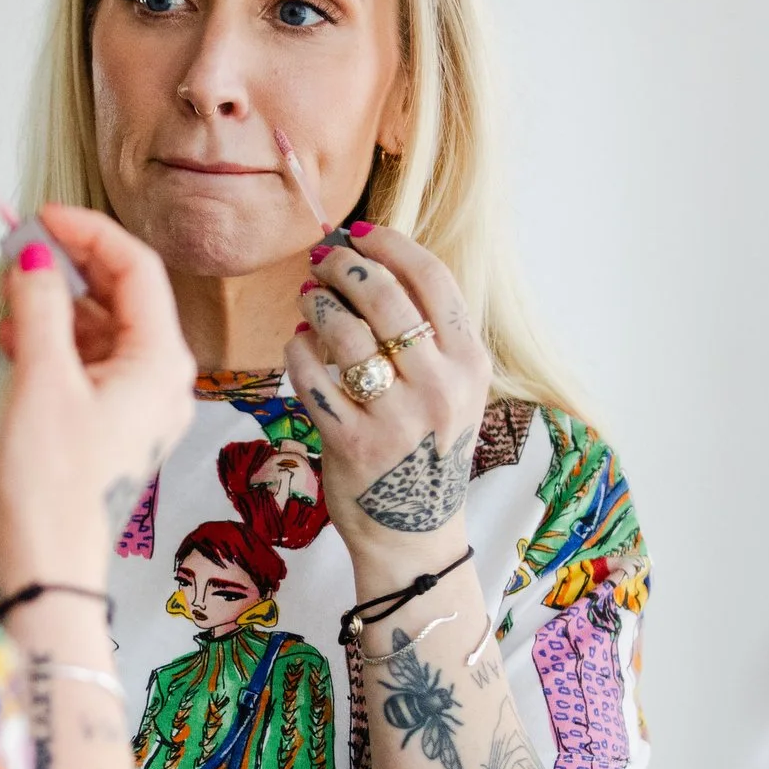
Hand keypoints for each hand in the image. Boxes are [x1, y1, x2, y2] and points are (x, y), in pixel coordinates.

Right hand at [0, 205, 193, 591]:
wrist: (49, 557)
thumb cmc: (55, 483)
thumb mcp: (42, 378)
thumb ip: (40, 307)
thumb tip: (35, 258)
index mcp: (161, 361)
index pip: (137, 269)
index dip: (90, 233)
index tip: (45, 217)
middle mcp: (160, 378)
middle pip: (122, 296)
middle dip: (71, 268)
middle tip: (23, 249)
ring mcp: (136, 402)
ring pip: (102, 329)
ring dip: (57, 306)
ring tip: (11, 296)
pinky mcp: (109, 422)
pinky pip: (89, 362)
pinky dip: (55, 342)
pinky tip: (17, 336)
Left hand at [276, 151, 490, 574]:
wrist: (414, 535)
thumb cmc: (427, 451)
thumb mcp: (453, 390)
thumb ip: (429, 334)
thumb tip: (373, 263)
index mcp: (471, 365)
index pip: (433, 280)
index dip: (391, 245)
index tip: (360, 233)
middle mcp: (438, 388)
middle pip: (383, 296)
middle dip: (344, 266)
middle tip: (323, 259)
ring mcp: (395, 417)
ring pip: (343, 332)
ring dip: (316, 304)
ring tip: (308, 300)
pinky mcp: (351, 443)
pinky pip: (311, 376)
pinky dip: (298, 350)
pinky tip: (299, 344)